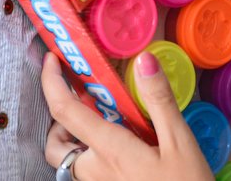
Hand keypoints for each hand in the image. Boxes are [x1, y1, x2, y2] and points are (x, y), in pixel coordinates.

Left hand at [41, 51, 211, 180]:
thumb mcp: (180, 142)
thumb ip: (159, 101)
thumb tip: (145, 61)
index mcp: (109, 150)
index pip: (64, 112)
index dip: (51, 83)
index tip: (52, 61)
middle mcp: (95, 171)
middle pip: (56, 144)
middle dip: (59, 120)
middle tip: (80, 101)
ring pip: (70, 161)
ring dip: (74, 139)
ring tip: (102, 121)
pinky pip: (87, 172)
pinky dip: (90, 154)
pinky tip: (119, 146)